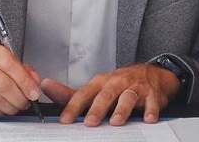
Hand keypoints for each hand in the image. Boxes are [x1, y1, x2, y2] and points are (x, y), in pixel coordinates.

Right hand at [0, 45, 41, 115]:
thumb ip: (18, 67)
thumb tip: (34, 79)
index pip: (12, 66)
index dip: (26, 82)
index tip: (35, 92)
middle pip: (4, 85)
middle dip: (19, 98)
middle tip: (26, 103)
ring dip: (10, 107)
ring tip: (16, 107)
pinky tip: (2, 109)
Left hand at [42, 63, 180, 125]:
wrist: (153, 74)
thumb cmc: (120, 84)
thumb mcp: (96, 86)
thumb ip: (71, 92)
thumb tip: (45, 86)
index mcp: (102, 82)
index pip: (84, 93)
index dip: (74, 107)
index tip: (65, 120)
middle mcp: (118, 83)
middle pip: (106, 94)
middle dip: (98, 109)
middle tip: (90, 123)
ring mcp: (136, 88)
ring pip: (128, 97)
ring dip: (122, 109)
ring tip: (116, 122)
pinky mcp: (153, 95)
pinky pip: (152, 102)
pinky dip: (151, 111)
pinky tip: (149, 119)